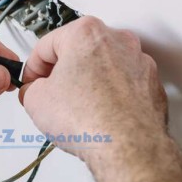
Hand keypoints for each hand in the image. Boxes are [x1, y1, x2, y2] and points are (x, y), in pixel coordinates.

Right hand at [19, 16, 167, 165]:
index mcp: (86, 34)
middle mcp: (117, 41)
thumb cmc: (90, 120)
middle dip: (62, 73)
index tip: (31, 82)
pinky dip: (110, 97)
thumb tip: (35, 92)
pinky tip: (99, 116)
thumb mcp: (36, 101)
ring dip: (87, 84)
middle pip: (78, 52)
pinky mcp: (151, 85)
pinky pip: (123, 86)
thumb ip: (30, 89)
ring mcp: (139, 62)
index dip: (32, 67)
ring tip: (76, 110)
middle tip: (50, 96)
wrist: (128, 147)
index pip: (47, 45)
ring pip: (103, 68)